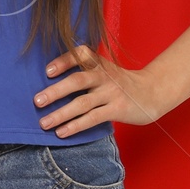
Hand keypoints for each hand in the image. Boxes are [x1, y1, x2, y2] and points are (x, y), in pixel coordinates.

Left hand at [35, 45, 169, 136]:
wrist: (152, 92)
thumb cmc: (120, 84)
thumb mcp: (105, 71)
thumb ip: (84, 73)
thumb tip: (49, 87)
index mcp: (99, 64)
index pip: (81, 55)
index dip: (64, 61)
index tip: (48, 71)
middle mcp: (104, 76)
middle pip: (77, 81)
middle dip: (55, 91)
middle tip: (37, 101)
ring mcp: (111, 93)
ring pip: (82, 103)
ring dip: (61, 114)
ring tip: (44, 123)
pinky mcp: (117, 109)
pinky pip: (93, 118)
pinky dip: (75, 126)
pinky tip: (61, 132)